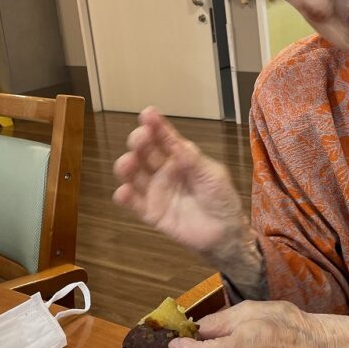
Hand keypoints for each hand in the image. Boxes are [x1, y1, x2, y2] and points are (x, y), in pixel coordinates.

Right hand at [112, 107, 246, 263]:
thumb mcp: (213, 175)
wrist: (225, 233)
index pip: (165, 138)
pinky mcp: (151, 213)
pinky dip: (126, 197)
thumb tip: (176, 142)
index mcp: (181, 157)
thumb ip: (193, 161)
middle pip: (146, 153)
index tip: (148, 113)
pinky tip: (123, 192)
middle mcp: (164, 171)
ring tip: (127, 162)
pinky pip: (135, 204)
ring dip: (127, 166)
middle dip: (140, 142)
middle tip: (140, 137)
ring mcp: (156, 191)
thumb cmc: (222, 199)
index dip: (156, 125)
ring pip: (135, 175)